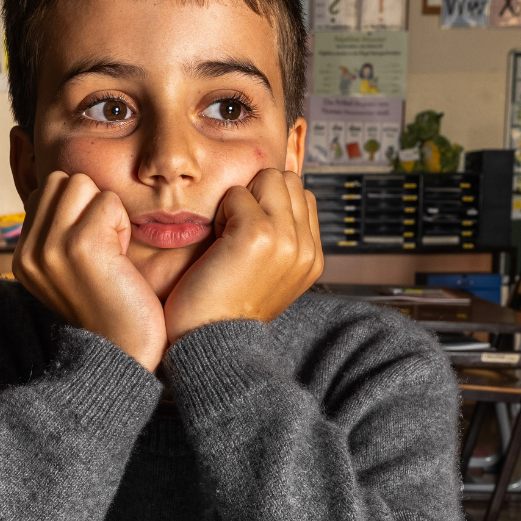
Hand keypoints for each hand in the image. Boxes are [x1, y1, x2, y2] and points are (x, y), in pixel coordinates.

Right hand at [13, 171, 167, 370]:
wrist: (124, 356)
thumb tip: (72, 188)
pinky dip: (122, 224)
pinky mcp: (80, 246)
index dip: (76, 209)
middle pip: (60, 180)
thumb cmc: (110, 311)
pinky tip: (120, 260)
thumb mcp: (68, 272)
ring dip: (106, 211)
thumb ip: (58, 234)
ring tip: (110, 251)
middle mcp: (29, 252)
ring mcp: (51, 248)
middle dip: (89, 202)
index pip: (45, 192)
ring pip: (81, 183)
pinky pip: (107, 201)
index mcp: (23, 258)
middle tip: (103, 246)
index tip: (90, 249)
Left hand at [162, 169, 322, 343]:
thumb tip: (271, 198)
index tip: (249, 238)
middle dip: (259, 196)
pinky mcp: (258, 234)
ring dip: (241, 200)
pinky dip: (221, 212)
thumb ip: (282, 241)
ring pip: (268, 178)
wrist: (208, 342)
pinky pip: (237, 193)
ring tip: (229, 237)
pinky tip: (218, 244)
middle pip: (288, 180)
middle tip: (236, 234)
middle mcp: (306, 248)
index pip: (303, 197)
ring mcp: (286, 239)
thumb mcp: (268, 277)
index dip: (271, 205)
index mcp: (312, 259)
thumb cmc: (223, 309)